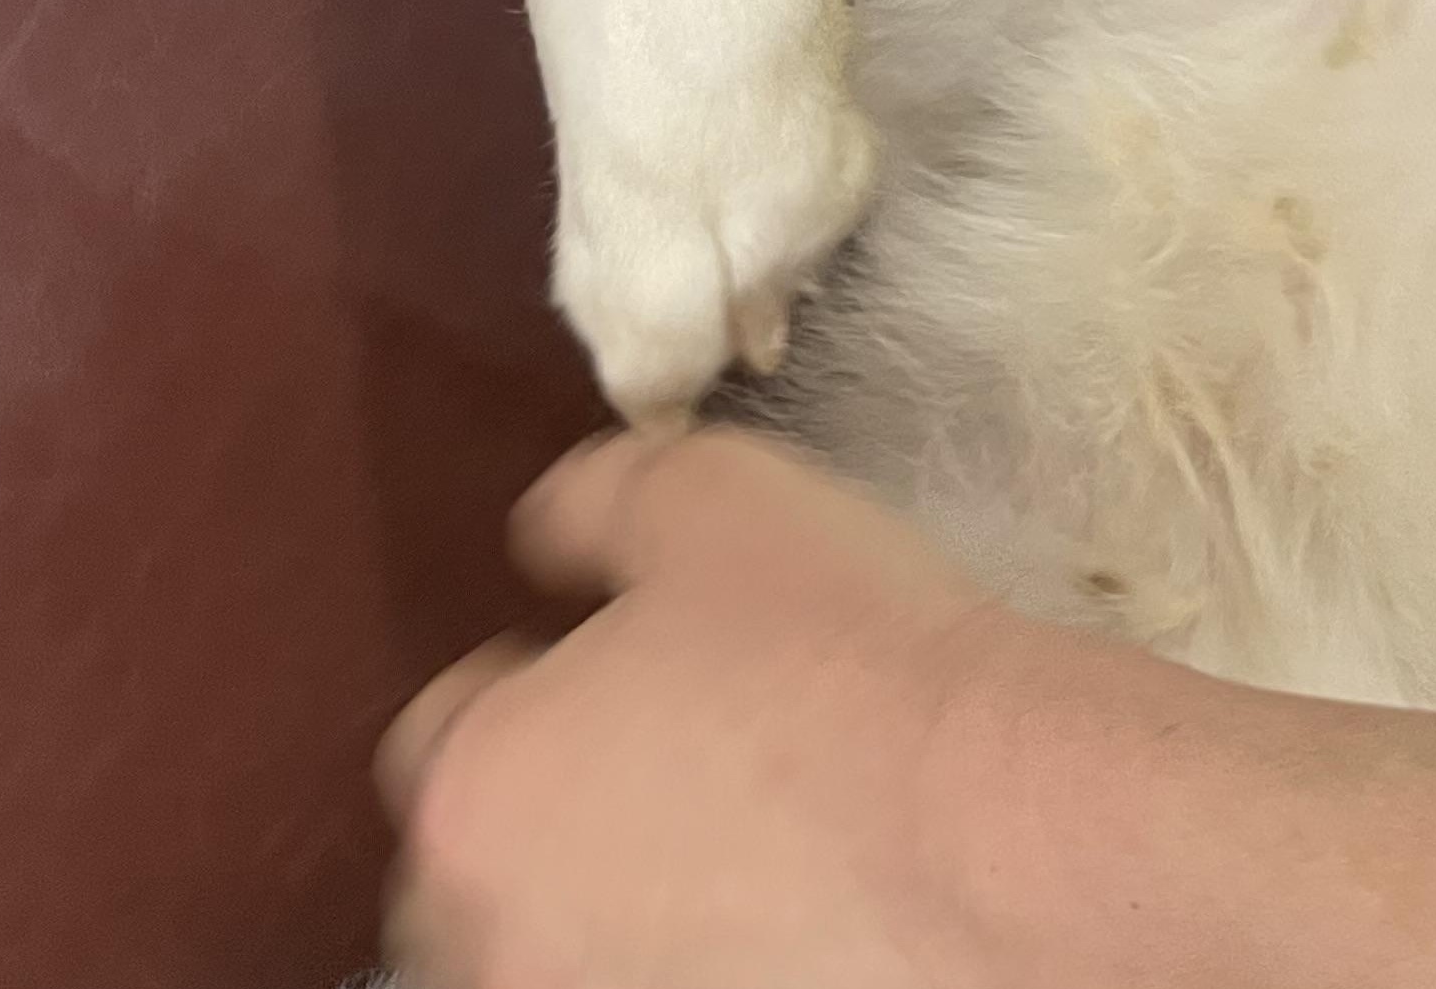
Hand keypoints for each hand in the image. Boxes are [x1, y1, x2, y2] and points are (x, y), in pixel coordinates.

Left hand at [377, 430, 1082, 988]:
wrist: (995, 830)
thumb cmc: (847, 656)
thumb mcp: (707, 494)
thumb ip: (589, 505)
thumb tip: (543, 538)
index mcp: (474, 793)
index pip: (440, 732)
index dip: (539, 675)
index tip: (638, 657)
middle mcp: (490, 940)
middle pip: (483, 867)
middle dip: (555, 811)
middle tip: (689, 755)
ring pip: (566, 950)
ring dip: (618, 906)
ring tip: (747, 850)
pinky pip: (670, 980)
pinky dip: (704, 956)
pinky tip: (797, 910)